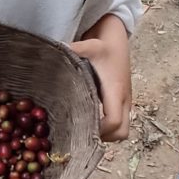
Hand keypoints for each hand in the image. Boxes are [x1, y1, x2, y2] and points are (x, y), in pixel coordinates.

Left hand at [70, 18, 131, 141]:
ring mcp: (125, 103)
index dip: (99, 130)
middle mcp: (124, 100)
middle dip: (104, 137)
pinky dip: (108, 128)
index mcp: (116, 90)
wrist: (117, 41)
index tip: (81, 127)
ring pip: (122, 131)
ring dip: (106, 134)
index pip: (113, 121)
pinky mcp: (122, 103)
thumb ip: (73, 49)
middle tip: (83, 132)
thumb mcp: (89, 46)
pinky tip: (89, 120)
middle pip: (122, 132)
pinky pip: (120, 123)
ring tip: (84, 127)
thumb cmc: (103, 46)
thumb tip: (54, 50)